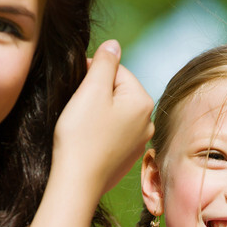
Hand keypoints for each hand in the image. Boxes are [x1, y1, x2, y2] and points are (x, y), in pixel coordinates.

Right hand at [53, 40, 154, 194]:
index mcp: (143, 101)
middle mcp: (148, 121)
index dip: (93, 74)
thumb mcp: (92, 90)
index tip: (77, 88)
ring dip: (98, 112)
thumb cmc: (81, 134)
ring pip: (115, 113)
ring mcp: (140, 141)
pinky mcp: (127, 157)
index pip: (118, 71)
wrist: (77, 182)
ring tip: (81, 125)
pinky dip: (100, 131)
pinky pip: (113, 133)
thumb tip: (114, 45)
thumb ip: (105, 63)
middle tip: (78, 108)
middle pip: (118, 92)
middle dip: (97, 93)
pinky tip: (87, 140)